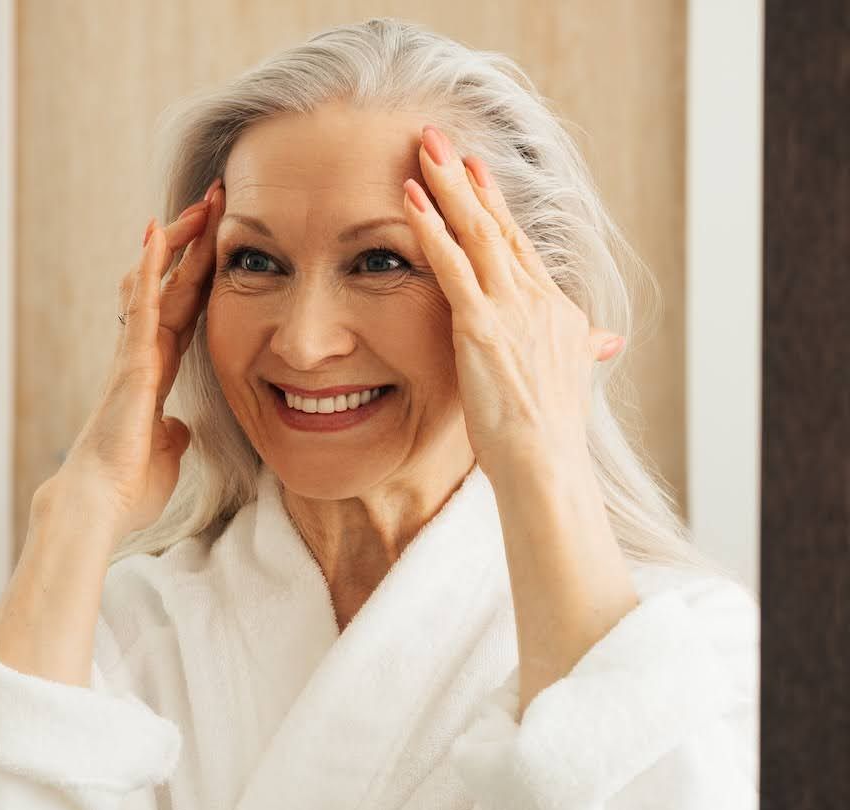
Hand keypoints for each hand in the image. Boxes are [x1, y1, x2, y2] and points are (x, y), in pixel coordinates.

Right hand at [55, 179, 224, 542]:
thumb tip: (178, 428)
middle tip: (216, 200)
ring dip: (176, 241)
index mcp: (155, 372)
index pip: (184, 310)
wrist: (101, 504)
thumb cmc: (127, 485)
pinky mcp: (130, 362)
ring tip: (201, 203)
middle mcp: (143, 354)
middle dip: (194, 242)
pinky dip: (148, 267)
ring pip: (156, 283)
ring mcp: (134, 354)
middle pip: (173, 285)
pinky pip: (139, 304)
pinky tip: (158, 233)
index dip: (200, 274)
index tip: (217, 241)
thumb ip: (172, 433)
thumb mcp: (165, 453)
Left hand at [401, 125, 622, 479]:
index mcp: (554, 309)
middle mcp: (536, 299)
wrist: (547, 462)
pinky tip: (411, 199)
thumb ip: (583, 349)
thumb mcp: (570, 379)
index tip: (474, 169)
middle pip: (496, 225)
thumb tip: (606, 341)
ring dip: (447, 186)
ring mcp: (510, 309)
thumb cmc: (551, 433)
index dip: (494, 204)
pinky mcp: (482, 326)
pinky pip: (452, 266)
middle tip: (439, 137)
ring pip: (475, 233)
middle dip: (465, 177)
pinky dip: (431, 229)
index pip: (518, 244)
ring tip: (423, 149)